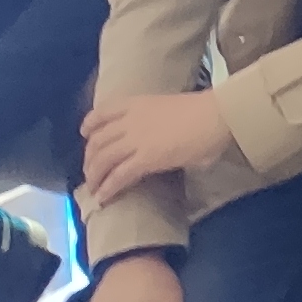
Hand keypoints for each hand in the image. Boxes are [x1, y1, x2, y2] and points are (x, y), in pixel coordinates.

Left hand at [81, 86, 228, 203]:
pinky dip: (107, 188)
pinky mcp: (144, 159)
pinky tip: (103, 197)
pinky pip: (118, 176)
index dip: (89, 125)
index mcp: (137, 104)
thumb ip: (156, 119)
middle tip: (91, 171)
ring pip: (102, 160)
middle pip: (97, 140)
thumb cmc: (204, 110)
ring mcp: (135, 140)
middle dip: (89, 158)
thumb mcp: (169, 107)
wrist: (215, 115)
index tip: (86, 134)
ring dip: (94, 176)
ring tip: (93, 188)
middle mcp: (130, 121)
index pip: (102, 113)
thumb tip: (161, 136)